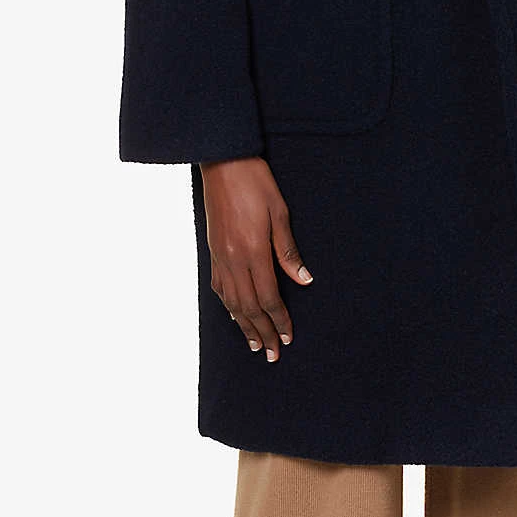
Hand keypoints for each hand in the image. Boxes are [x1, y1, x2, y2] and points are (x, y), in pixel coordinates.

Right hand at [199, 156, 313, 361]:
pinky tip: (235, 315)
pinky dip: (228, 306)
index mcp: (253, 251)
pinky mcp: (212, 250)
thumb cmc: (256, 182)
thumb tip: (303, 280)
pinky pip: (219, 287)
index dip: (280, 320)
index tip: (288, 337)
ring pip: (231, 301)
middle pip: (249, 306)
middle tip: (272, 355)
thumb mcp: (279, 211)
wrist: (223, 162)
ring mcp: (219, 256)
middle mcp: (233, 259)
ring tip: (254, 345)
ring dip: (244, 325)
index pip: (268, 297)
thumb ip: (287, 250)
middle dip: (262, 332)